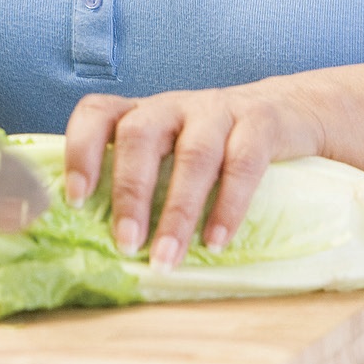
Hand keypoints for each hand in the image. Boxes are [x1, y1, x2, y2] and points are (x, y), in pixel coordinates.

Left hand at [65, 80, 324, 269]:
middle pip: (139, 134)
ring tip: (166, 257)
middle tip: (126, 242)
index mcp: (142, 112)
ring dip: (178, 211)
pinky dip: (228, 205)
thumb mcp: (171, 151)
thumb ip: (143, 181)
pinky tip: (217, 241)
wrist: (287, 111)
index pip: (98, 113)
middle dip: (130, 191)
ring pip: (192, 154)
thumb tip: (104, 244)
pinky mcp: (260, 124)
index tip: (77, 197)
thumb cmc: (214, 145)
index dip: (81, 150)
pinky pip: (242, 162)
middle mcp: (172, 106)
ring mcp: (216, 110)